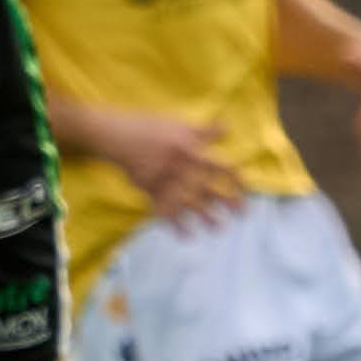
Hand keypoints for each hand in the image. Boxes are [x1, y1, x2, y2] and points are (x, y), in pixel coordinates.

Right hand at [80, 103, 244, 226]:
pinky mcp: (150, 191)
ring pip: (190, 204)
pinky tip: (186, 235)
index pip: (221, 166)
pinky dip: (176, 225)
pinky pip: (166, 211)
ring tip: (219, 228)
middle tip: (242, 214)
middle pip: (210, 189)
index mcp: (191, 150)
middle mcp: (181, 168)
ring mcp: (165, 182)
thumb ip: (202, 131)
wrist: (115, 137)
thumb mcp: (177, 124)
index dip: (236, 177)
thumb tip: (226, 129)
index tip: (245, 186)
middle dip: (228, 202)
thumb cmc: (148, 128)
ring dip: (206, 218)